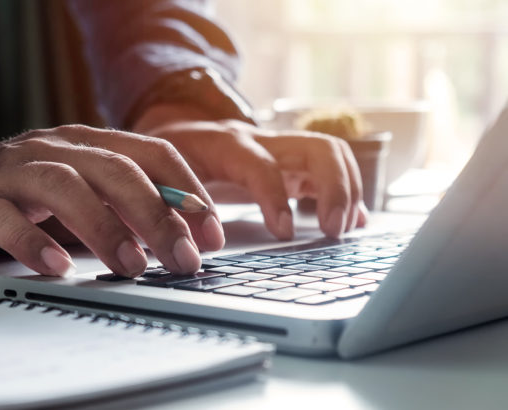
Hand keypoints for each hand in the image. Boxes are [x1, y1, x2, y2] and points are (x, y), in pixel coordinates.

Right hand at [0, 125, 224, 277]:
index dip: (188, 191)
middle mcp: (54, 148)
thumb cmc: (15, 195)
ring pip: (65, 186)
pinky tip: (58, 267)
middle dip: (158, 214)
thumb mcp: (76, 193)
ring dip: (105, 227)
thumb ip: (119, 206)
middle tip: (184, 258)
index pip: (151, 153)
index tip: (211, 232)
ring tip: (132, 265)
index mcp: (86, 142)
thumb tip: (179, 239)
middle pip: (116, 169)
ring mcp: (13, 172)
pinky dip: (34, 242)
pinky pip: (6, 218)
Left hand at [133, 105, 366, 239]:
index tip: (283, 233)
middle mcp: (261, 141)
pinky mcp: (290, 164)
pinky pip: (328, 172)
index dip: (275, 197)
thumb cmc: (166, 158)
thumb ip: (173, 202)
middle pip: (317, 148)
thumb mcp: (160, 176)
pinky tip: (351, 222)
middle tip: (333, 231)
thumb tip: (189, 240)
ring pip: (331, 155)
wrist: (172, 132)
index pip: (261, 165)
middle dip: (336, 188)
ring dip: (347, 190)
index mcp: (225, 143)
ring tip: (343, 229)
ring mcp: (281, 151)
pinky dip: (346, 195)